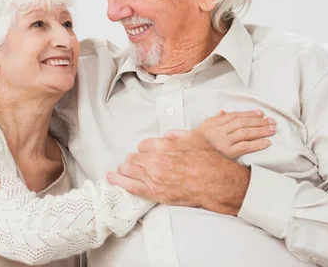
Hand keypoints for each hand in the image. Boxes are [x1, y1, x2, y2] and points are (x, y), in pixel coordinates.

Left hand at [107, 147, 250, 214]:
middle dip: (132, 160)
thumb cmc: (208, 161)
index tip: (145, 153)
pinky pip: (132, 186)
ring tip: (121, 170)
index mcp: (163, 146)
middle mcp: (155, 160)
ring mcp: (154, 177)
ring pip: (130, 170)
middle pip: (134, 158)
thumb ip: (177, 135)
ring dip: (125, 169)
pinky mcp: (155, 192)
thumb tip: (166, 136)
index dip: (144, 150)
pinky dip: (120, 181)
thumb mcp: (194, 140)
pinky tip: (111, 178)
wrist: (216, 182)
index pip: (143, 145)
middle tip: (132, 163)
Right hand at [166, 110, 275, 158]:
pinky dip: (256, 144)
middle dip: (258, 121)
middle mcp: (220, 130)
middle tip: (271, 121)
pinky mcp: (227, 152)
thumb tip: (223, 112)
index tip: (259, 114)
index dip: (248, 114)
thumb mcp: (201, 128)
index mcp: (214, 123)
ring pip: (245, 132)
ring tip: (272, 129)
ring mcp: (224, 141)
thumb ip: (214, 119)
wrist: (187, 157)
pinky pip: (244, 146)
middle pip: (242, 122)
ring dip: (261, 130)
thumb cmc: (194, 144)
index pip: (234, 116)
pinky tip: (266, 142)